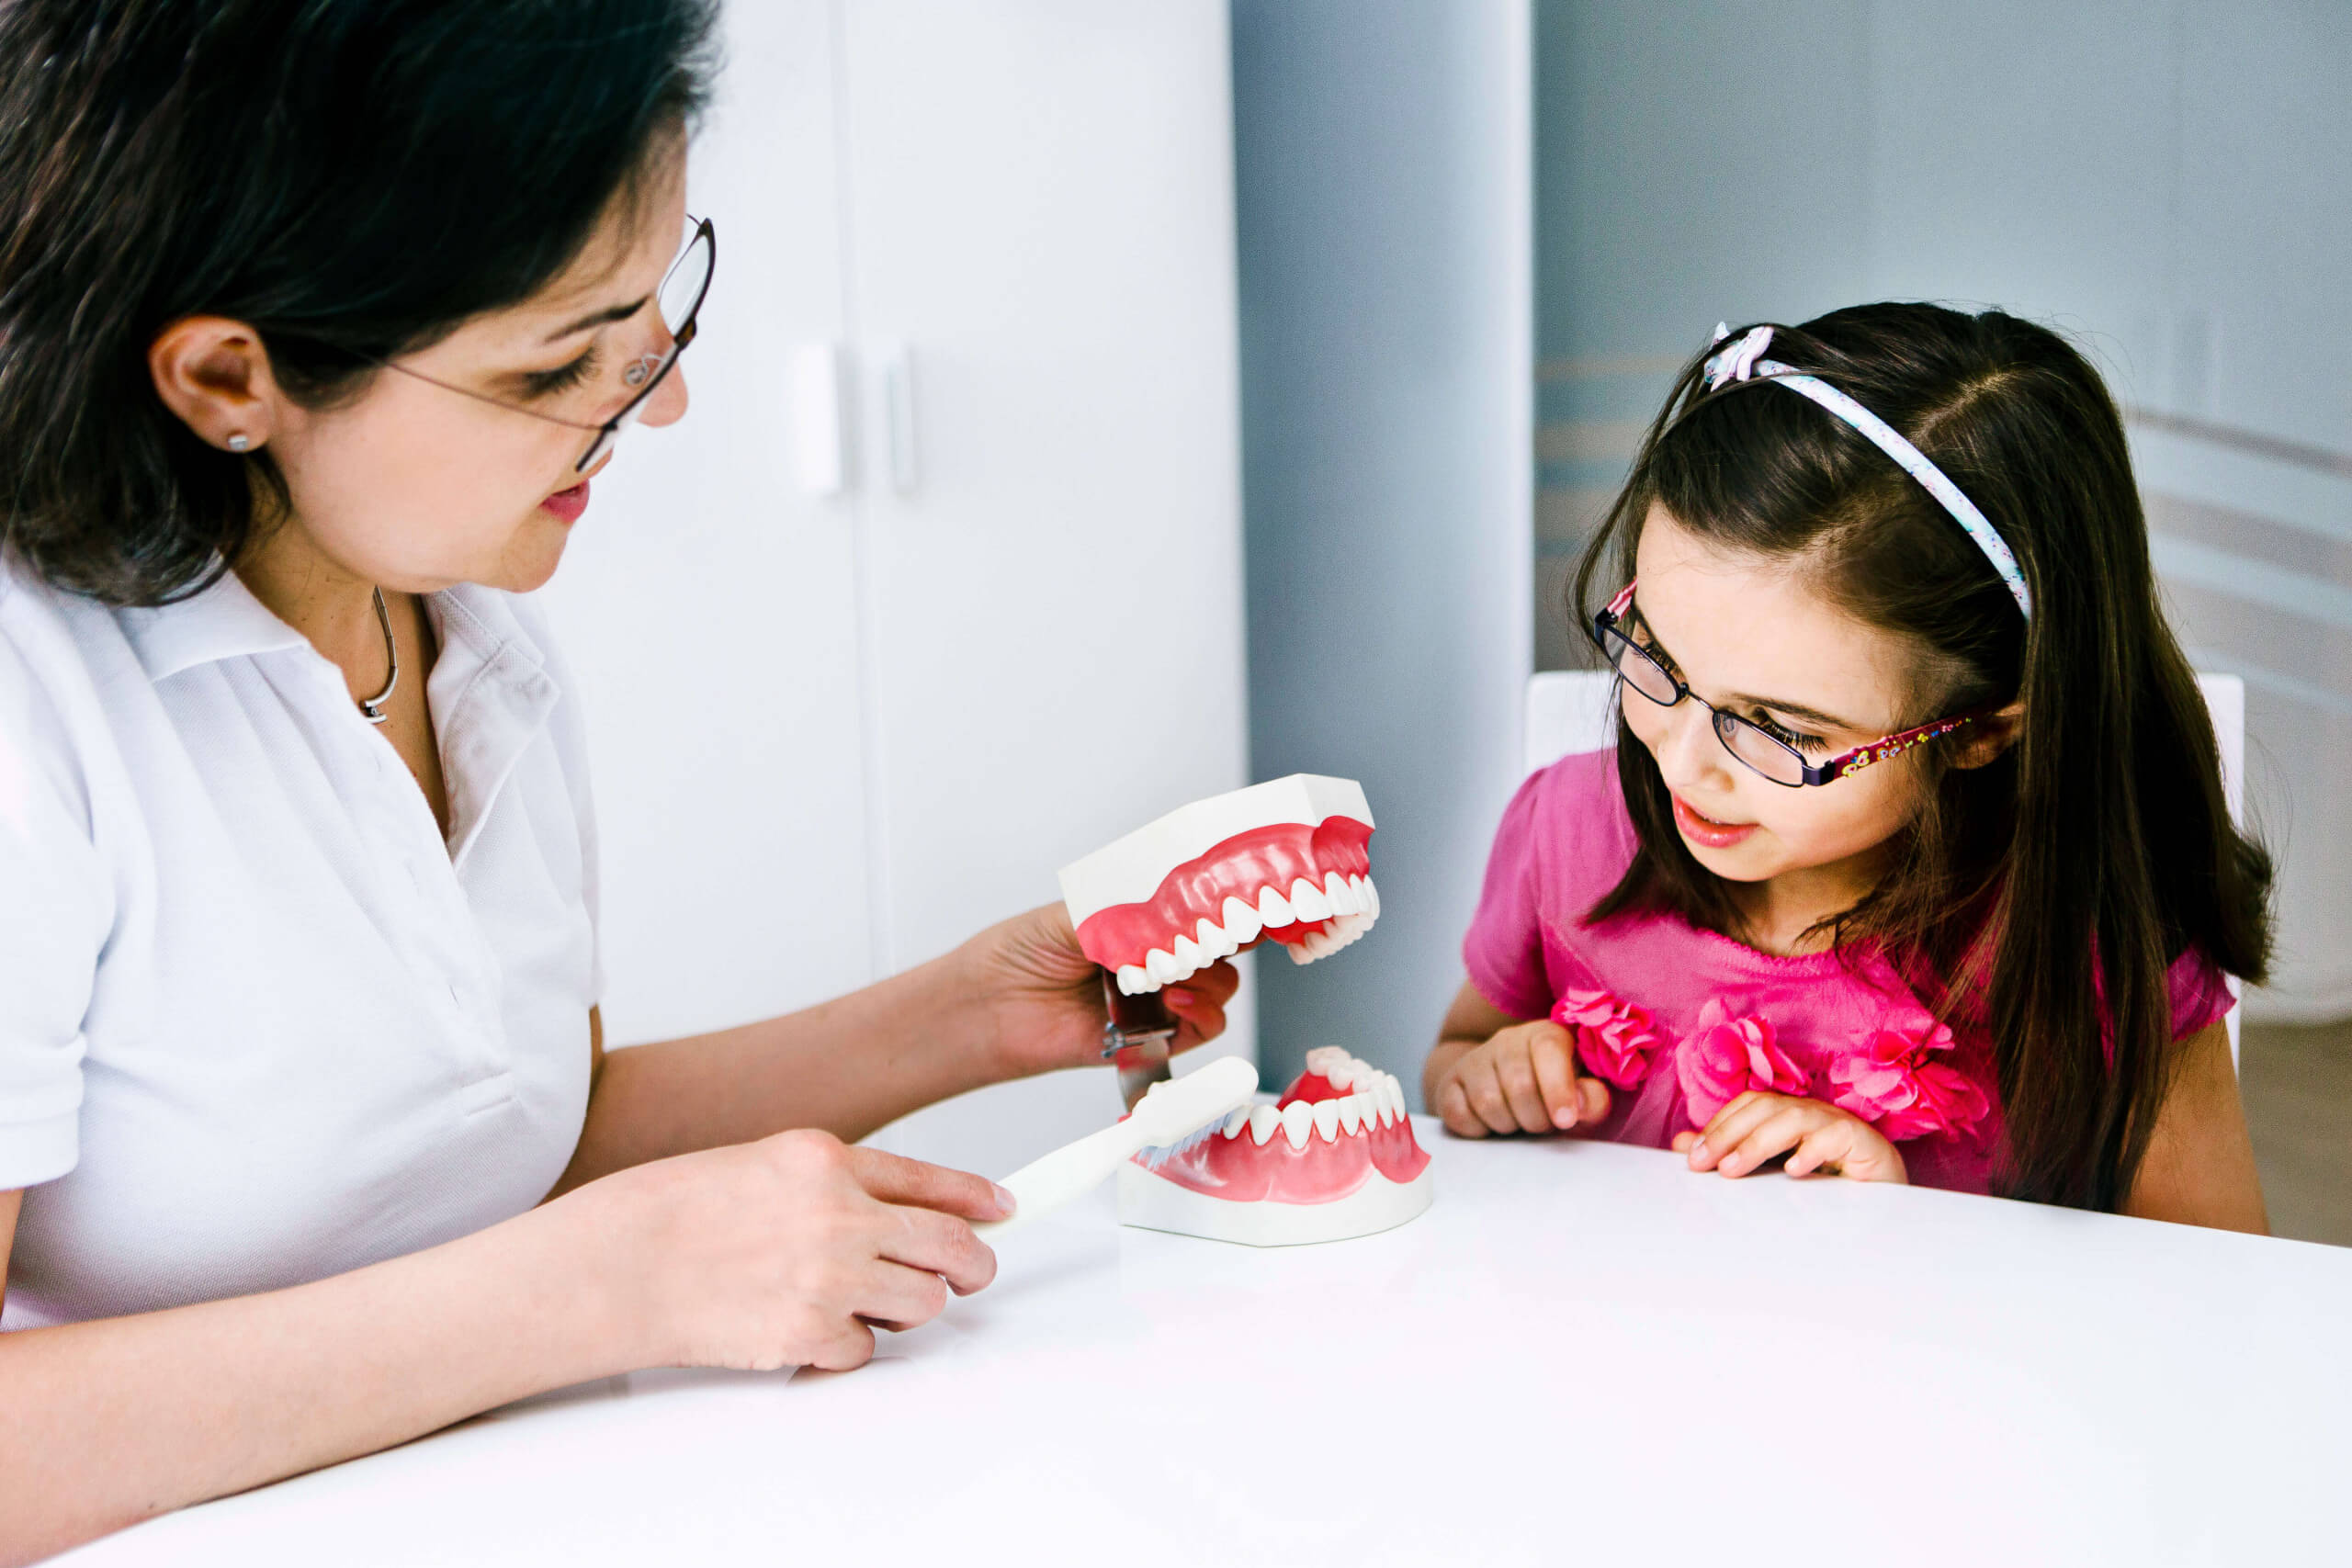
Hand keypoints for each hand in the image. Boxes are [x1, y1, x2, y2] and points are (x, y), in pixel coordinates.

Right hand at [594, 1129, 1009, 1372]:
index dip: (977, 1199)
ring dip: (904, 1307)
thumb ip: (837, 1183)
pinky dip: (845, 1347)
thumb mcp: (763, 1166)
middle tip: (970, 1274)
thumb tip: (902, 1208)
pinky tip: (803, 1326)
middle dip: (972, 1264)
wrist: (615, 1265)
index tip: (1002, 1210)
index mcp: (825, 1159)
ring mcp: (827, 1276)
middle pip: (950, 1246)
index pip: (930, 1180)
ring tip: (856, 1301)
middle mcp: (838, 1213)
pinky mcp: (808, 1332)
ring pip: (923, 1302)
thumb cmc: (674, 1213)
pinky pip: (865, 1350)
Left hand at [963, 903, 1238, 1078]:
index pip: (1197, 911)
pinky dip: (1203, 1012)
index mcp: (1140, 922)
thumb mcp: (1075, 914)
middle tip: (1208, 933)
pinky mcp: (1154, 1038)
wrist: (989, 1006)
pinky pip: (1203, 1029)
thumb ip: (1128, 911)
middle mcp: (1154, 960)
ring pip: (1220, 988)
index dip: (1220, 904)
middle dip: (1220, 938)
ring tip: (1175, 970)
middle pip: (1219, 948)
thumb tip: (1175, 910)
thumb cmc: (1020, 953)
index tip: (1232, 896)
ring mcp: (1157, 999)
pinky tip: (1174, 998)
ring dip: (1211, 976)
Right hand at [1431, 1020, 1610, 1137]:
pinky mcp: (1449, 1084)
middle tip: (1543, 1124)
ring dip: (1508, 1125)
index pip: (1548, 1050)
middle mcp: (1507, 1040)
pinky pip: (1459, 1114)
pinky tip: (1491, 1124)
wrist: (1505, 1091)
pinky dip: (1478, 1129)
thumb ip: (1592, 1099)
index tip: (1565, 1120)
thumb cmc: (1552, 1096)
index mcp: (1545, 1035)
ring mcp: (1474, 1060)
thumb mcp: (1581, 1096)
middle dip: (1536, 1118)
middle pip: (1519, 1085)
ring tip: (1518, 1122)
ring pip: (1488, 1102)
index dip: (1558, 1088)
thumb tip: (1580, 1104)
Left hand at [1672, 1092, 1906, 1183]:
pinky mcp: (1867, 1143)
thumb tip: (1681, 1146)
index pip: (1748, 1105)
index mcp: (1790, 1114)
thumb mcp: (1771, 1171)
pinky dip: (1812, 1151)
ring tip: (1733, 1169)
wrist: (1890, 1202)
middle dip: (1728, 1133)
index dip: (1718, 1125)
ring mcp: (1840, 1124)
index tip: (1692, 1157)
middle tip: (1703, 1164)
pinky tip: (1794, 1171)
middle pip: (1765, 1107)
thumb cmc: (1827, 1184)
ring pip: (1794, 1118)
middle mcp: (1813, 1113)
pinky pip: (1836, 1136)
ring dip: (1758, 1142)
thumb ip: (1730, 1154)